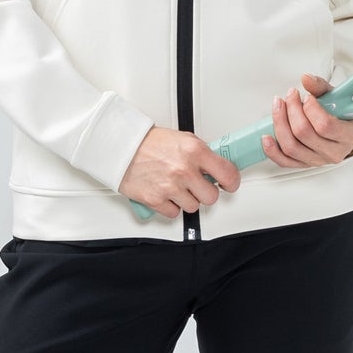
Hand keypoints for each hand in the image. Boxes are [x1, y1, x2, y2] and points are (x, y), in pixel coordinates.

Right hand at [119, 125, 242, 218]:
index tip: (229, 184)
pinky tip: (165, 193)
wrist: (121, 147)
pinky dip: (170, 206)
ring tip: (176, 187)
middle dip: (205, 193)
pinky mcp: (156, 200)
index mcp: (194, 151)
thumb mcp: (182, 139)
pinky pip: (174, 213)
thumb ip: (201, 154)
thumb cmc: (148, 142)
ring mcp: (170, 186)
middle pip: (211, 197)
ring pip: (193, 207)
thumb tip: (216, 167)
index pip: (227, 174)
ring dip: (186, 200)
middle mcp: (184, 169)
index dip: (231, 182)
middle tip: (197, 186)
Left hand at [264, 73, 352, 167]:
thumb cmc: (341, 116)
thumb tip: (306, 79)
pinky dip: (272, 150)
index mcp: (347, 136)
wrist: (343, 134)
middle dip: (292, 110)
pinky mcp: (303, 164)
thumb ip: (321, 87)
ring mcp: (317, 160)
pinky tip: (266, 137)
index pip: (325, 125)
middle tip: (290, 96)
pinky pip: (284, 162)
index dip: (311, 109)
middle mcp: (333, 152)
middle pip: (304, 134)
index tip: (307, 97)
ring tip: (278, 106)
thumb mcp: (337, 98)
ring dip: (280, 124)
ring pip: (291, 147)